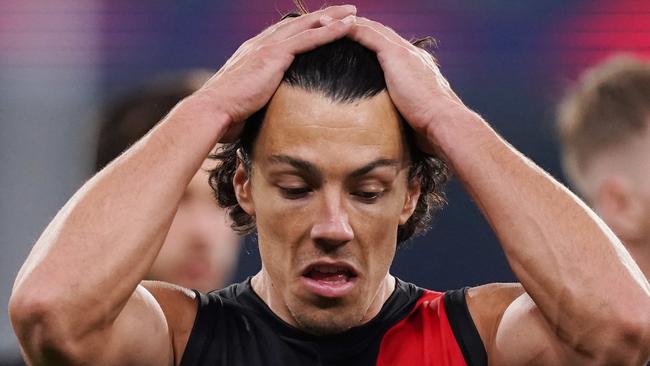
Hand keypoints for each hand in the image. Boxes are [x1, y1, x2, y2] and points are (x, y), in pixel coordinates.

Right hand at [193, 5, 356, 141]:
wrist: (213, 111)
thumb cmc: (227, 115)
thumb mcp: (248, 103)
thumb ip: (261, 100)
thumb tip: (270, 115)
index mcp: (255, 53)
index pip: (286, 36)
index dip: (307, 29)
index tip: (325, 26)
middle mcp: (261, 44)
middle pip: (299, 24)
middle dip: (324, 16)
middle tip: (347, 11)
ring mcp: (268, 47)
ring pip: (307, 26)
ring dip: (333, 18)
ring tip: (354, 13)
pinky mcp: (274, 55)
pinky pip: (308, 39)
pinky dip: (330, 31)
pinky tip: (347, 26)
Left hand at [337, 17, 472, 153]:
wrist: (443, 122)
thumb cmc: (431, 129)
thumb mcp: (415, 117)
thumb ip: (404, 114)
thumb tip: (394, 130)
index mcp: (419, 67)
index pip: (391, 48)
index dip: (373, 43)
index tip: (355, 45)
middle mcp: (412, 54)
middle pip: (380, 33)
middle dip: (358, 28)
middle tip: (334, 26)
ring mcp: (404, 52)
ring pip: (371, 29)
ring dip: (347, 25)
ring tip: (324, 23)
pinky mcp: (395, 54)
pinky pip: (366, 34)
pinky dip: (348, 29)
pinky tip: (329, 29)